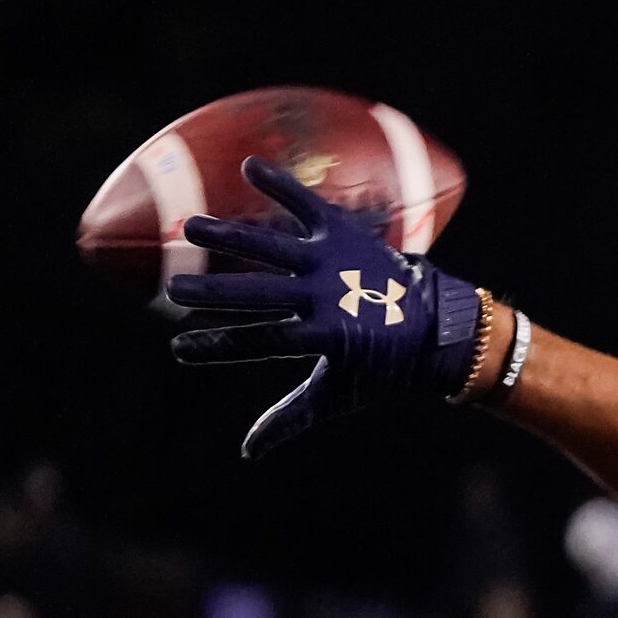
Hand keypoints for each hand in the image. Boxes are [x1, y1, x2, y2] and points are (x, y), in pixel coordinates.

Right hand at [165, 156, 488, 456]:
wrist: (444, 328)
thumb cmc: (384, 367)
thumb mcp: (340, 396)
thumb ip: (291, 417)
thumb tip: (246, 452)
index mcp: (326, 338)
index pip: (262, 343)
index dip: (221, 346)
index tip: (180, 348)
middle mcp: (328, 296)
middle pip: (261, 294)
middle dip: (216, 293)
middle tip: (173, 289)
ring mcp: (337, 262)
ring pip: (274, 247)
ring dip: (231, 237)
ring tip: (188, 227)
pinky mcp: (348, 234)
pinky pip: (310, 204)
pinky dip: (283, 185)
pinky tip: (249, 165)